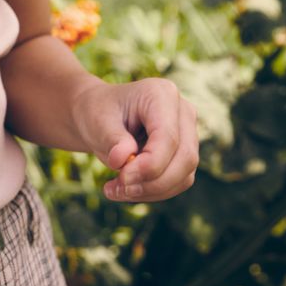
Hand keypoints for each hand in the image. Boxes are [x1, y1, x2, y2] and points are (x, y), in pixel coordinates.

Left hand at [71, 77, 198, 201]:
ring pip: (184, 175)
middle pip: (185, 157)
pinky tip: (126, 190)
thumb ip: (113, 139)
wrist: (98, 116)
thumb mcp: (98, 121)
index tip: (123, 178)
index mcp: (161, 94)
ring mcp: (188, 133)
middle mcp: (182, 111)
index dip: (150, 164)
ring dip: (151, 190)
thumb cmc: (98, 113)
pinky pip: (178, 182)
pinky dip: (153, 191)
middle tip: (120, 188)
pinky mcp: (184, 154)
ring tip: (115, 190)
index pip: (168, 136)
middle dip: (153, 181)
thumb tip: (123, 160)